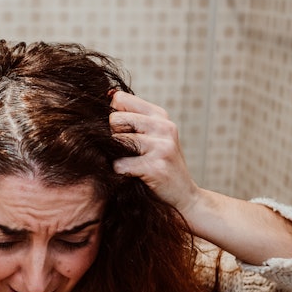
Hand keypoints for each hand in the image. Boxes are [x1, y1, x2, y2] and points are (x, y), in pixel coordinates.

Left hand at [109, 91, 199, 214]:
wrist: (184, 196)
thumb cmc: (160, 165)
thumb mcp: (152, 136)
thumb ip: (133, 118)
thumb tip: (107, 96)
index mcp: (160, 116)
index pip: (120, 99)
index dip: (113, 116)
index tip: (121, 132)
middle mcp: (163, 127)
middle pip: (114, 120)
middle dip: (113, 137)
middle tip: (127, 153)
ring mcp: (161, 146)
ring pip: (116, 141)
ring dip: (116, 156)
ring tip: (131, 164)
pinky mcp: (156, 166)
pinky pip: (119, 164)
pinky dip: (120, 172)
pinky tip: (133, 176)